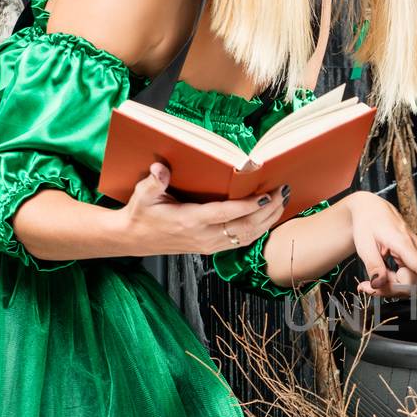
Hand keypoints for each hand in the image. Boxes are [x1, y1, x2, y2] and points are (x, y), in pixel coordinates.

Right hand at [121, 162, 288, 256]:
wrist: (134, 239)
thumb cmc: (141, 214)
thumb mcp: (143, 195)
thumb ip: (154, 182)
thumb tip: (160, 168)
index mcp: (191, 221)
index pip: (227, 214)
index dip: (248, 206)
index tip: (266, 195)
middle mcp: (204, 236)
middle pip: (245, 227)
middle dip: (267, 210)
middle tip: (282, 192)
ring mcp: (210, 245)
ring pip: (247, 236)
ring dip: (268, 220)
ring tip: (282, 201)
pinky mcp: (212, 248)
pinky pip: (242, 241)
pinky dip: (259, 229)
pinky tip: (269, 216)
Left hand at [344, 191, 416, 297]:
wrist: (373, 210)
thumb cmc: (368, 224)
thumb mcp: (364, 245)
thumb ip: (373, 266)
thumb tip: (379, 284)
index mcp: (403, 243)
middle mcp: (416, 249)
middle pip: (412, 284)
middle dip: (390, 289)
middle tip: (367, 284)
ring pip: (411, 284)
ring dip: (391, 286)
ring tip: (373, 276)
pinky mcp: (416, 259)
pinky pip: (410, 279)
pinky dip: (393, 282)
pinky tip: (381, 275)